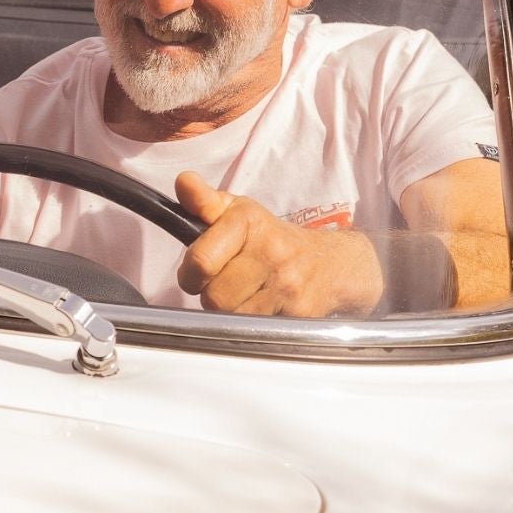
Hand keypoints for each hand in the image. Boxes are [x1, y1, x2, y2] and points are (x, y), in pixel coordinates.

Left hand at [174, 170, 382, 316]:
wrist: (329, 263)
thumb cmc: (270, 237)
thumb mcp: (237, 211)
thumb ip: (203, 200)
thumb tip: (183, 181)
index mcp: (248, 222)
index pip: (201, 261)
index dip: (190, 273)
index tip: (197, 271)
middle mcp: (270, 251)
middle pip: (214, 297)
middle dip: (211, 295)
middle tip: (224, 284)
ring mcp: (287, 284)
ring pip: (233, 317)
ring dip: (231, 312)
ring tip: (242, 295)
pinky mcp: (300, 313)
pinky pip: (257, 331)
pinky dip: (253, 325)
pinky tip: (262, 307)